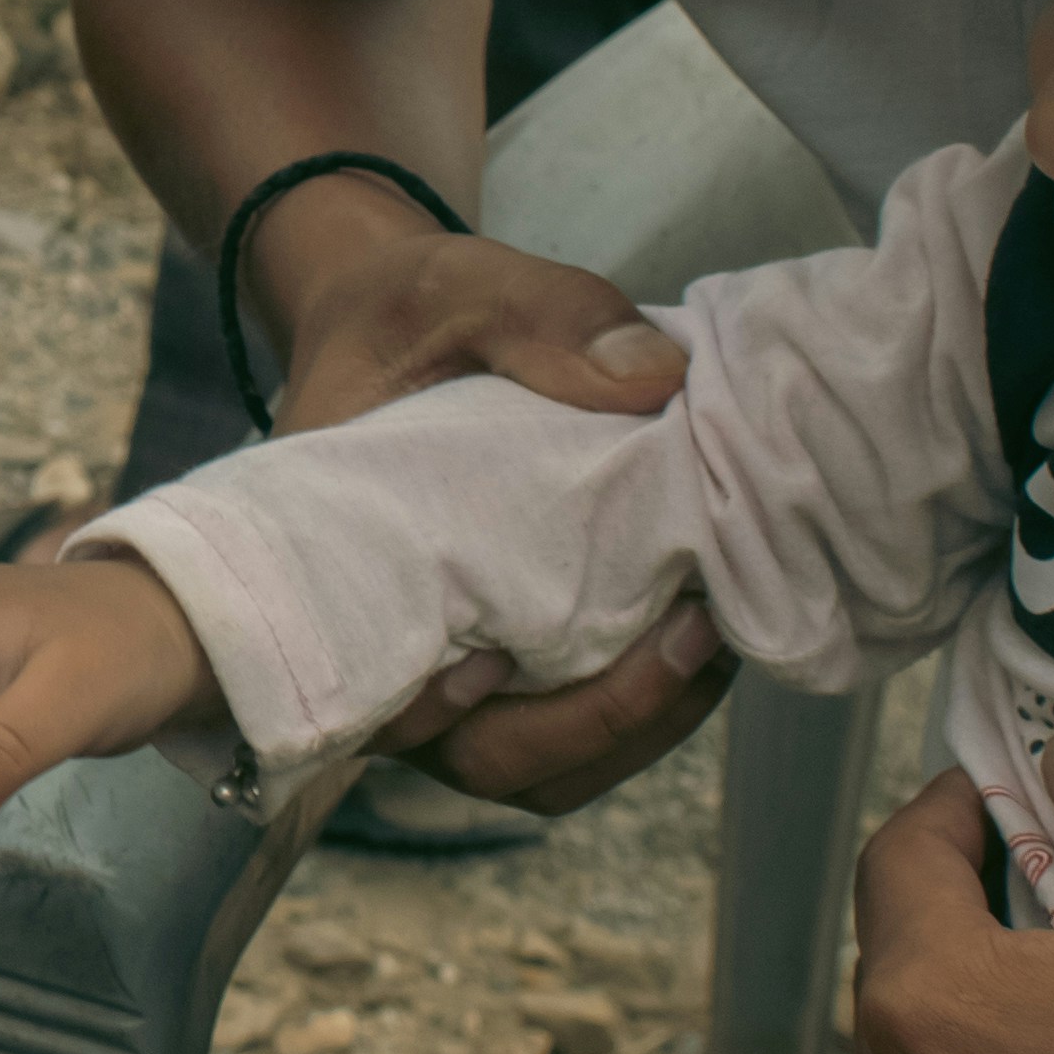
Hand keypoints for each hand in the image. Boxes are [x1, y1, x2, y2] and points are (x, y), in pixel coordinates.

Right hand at [263, 211, 726, 813]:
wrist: (390, 329)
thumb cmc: (404, 319)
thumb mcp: (457, 289)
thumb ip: (545, 319)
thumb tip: (654, 380)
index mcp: (337, 580)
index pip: (379, 700)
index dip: (446, 714)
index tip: (507, 658)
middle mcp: (386, 654)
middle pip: (488, 760)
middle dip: (598, 725)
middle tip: (695, 636)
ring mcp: (450, 670)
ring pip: (540, 764)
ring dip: (637, 726)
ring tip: (717, 637)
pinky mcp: (509, 658)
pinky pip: (570, 725)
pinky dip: (641, 702)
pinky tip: (702, 632)